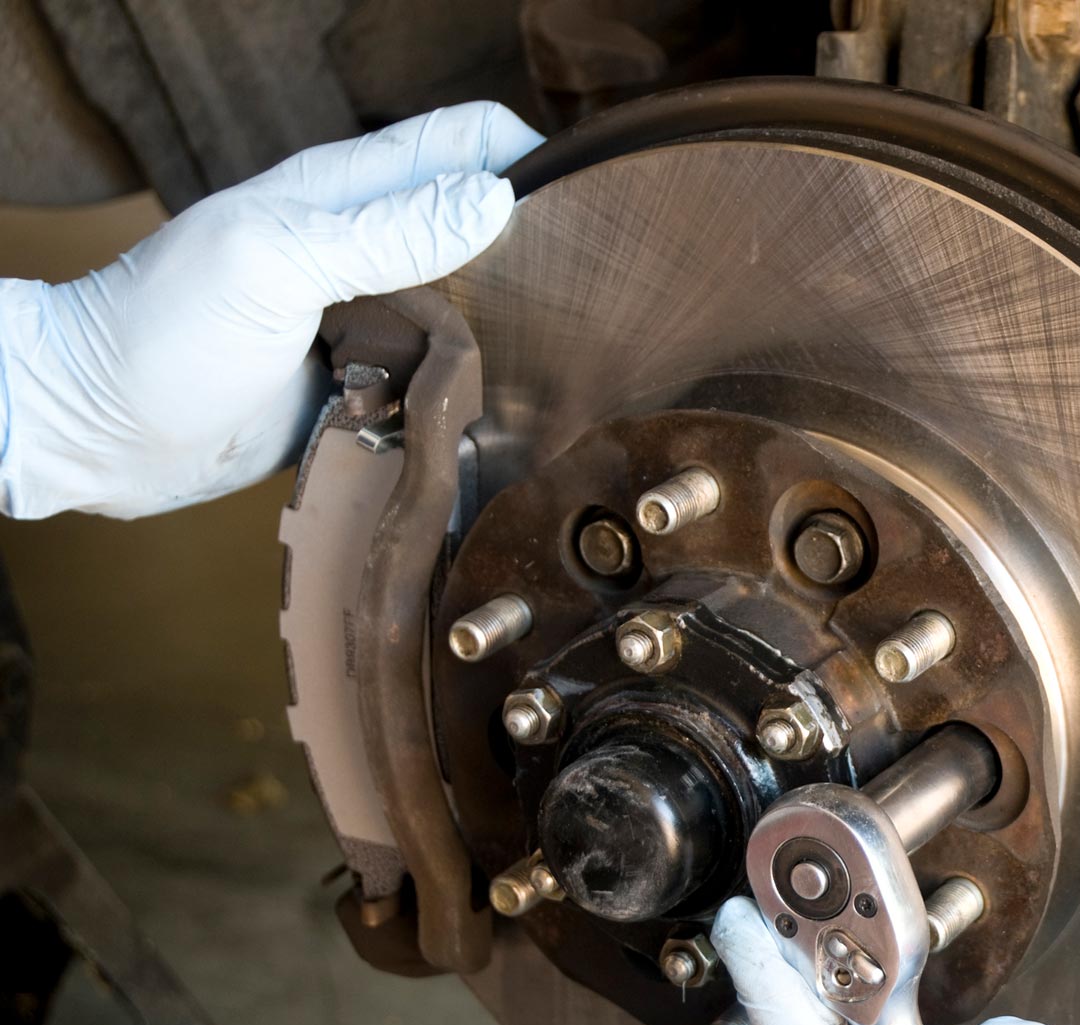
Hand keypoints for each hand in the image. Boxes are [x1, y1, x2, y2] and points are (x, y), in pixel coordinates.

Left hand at [0, 102, 542, 519]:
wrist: (98, 432)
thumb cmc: (165, 332)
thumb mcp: (278, 262)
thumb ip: (388, 232)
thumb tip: (498, 202)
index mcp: (344, 195)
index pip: (462, 142)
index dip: (528, 159)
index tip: (582, 210)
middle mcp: (365, 252)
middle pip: (480, 229)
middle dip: (536, 253)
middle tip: (585, 299)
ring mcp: (365, 320)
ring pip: (469, 311)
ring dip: (509, 331)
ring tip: (555, 360)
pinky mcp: (363, 387)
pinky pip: (436, 380)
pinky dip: (468, 391)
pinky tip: (496, 410)